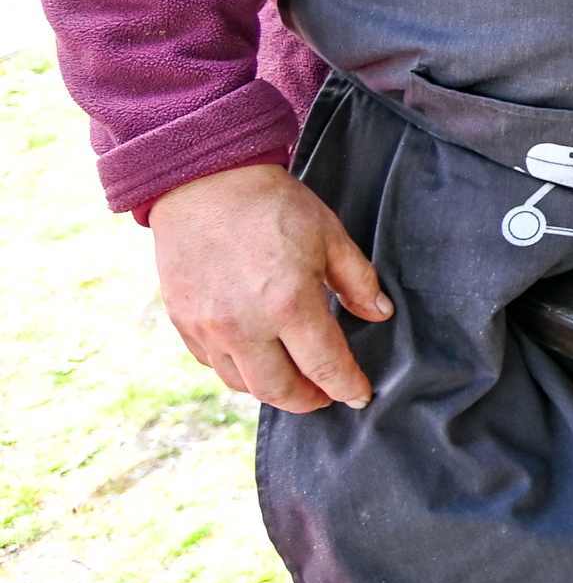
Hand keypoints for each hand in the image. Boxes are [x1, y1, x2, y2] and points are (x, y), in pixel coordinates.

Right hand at [150, 162, 391, 413]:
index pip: (325, 366)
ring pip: (241, 383)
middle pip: (279, 390)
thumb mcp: (330, 235)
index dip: (347, 387)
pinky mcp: (182, 322)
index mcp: (289, 304)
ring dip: (271, 389)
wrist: (204, 182)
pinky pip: (212, 364)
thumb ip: (357, 280)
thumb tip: (379, 314)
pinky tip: (254, 357)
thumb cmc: (273, 205)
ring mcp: (208, 328)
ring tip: (292, 379)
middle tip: (326, 395)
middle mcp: (244, 325)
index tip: (360, 395)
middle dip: (308, 400)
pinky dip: (237, 369)